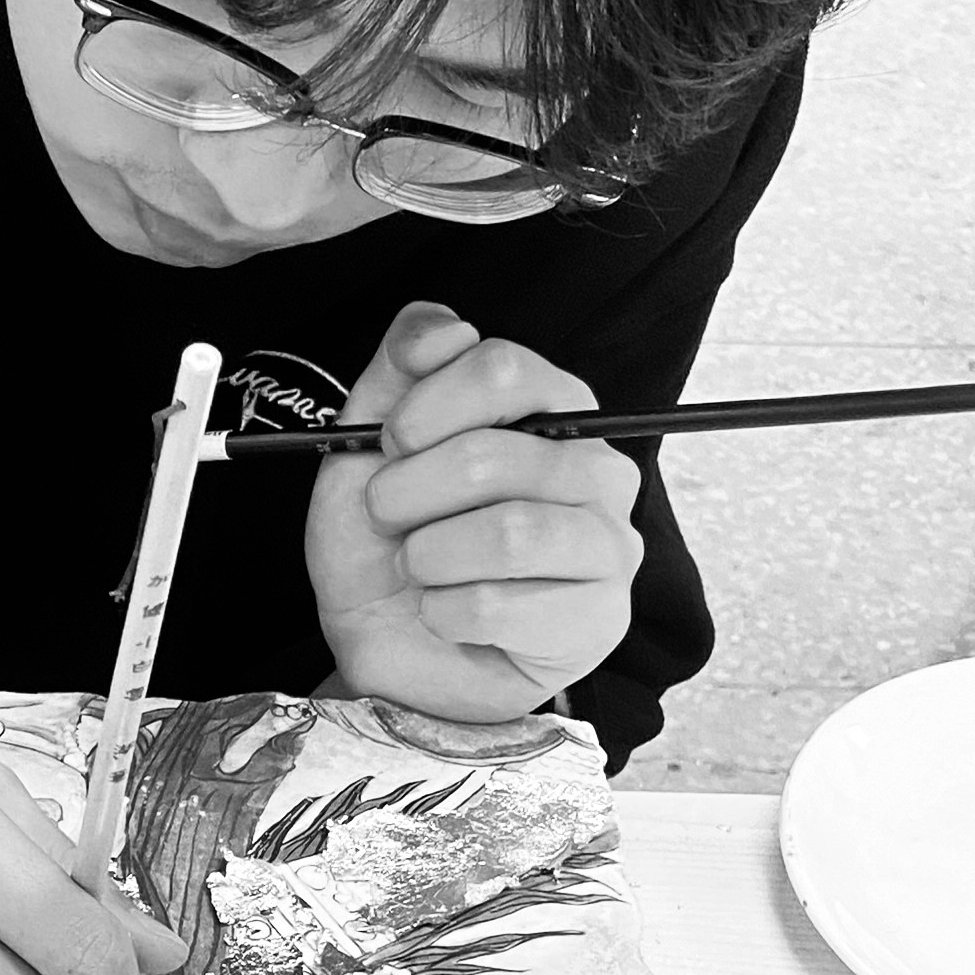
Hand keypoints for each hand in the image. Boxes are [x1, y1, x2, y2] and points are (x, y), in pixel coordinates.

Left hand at [305, 303, 641, 720]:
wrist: (386, 647)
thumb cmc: (387, 544)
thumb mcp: (364, 447)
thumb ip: (397, 369)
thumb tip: (446, 327)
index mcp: (552, 411)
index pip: (505, 369)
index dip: (425, 407)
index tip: (389, 442)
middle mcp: (598, 469)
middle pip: (498, 453)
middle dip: (408, 492)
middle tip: (388, 517)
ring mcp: (609, 546)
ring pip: (508, 532)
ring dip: (429, 556)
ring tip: (418, 568)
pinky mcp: (600, 620)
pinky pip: (501, 605)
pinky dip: (444, 612)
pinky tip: (446, 615)